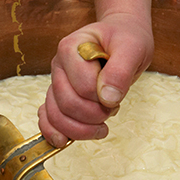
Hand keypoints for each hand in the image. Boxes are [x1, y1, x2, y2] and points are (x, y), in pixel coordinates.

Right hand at [38, 12, 153, 146]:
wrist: (121, 38)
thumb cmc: (125, 40)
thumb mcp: (132, 48)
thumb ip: (120, 71)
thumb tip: (108, 98)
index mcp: (71, 48)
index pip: (83, 86)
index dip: (102, 98)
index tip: (117, 94)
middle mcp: (58, 65)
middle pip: (67, 104)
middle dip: (94, 115)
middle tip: (113, 109)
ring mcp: (56, 82)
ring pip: (56, 115)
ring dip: (80, 129)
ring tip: (101, 126)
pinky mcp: (58, 96)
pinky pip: (47, 118)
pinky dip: (54, 132)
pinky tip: (65, 141)